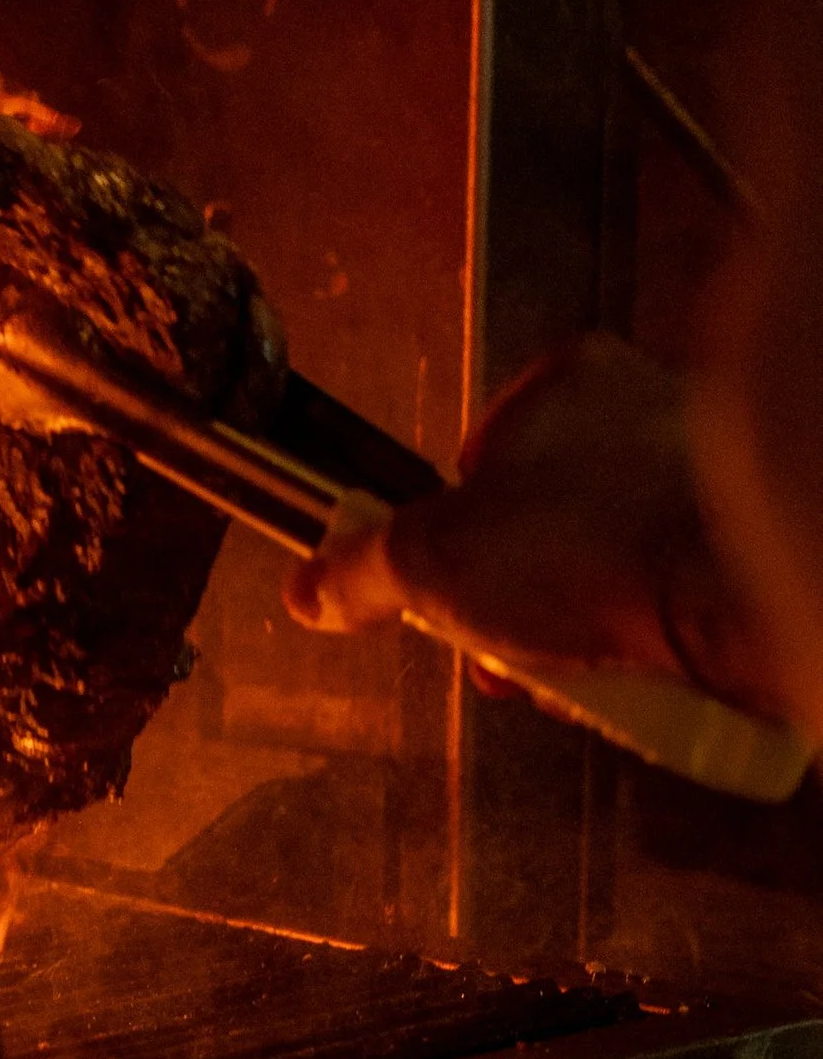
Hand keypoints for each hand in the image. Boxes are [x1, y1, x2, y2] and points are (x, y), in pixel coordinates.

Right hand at [283, 333, 792, 719]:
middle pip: (544, 530)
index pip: (480, 463)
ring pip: (608, 576)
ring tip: (578, 670)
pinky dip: (646, 650)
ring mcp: (709, 481)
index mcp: (567, 384)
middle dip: (514, 607)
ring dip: (577, 638)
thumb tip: (309, 589)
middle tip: (505, 649)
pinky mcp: (750, 548)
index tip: (443, 592)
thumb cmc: (595, 542)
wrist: (745, 586)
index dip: (449, 541)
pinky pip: (672, 607)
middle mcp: (647, 414)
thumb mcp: (428, 559)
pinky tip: (638, 674)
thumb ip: (358, 572)